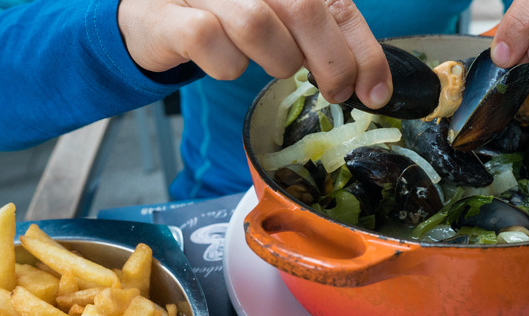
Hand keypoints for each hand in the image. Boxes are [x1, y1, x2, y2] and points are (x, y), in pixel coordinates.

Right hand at [117, 0, 391, 108]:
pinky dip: (226, 65)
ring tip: (272, 63)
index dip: (363, 50)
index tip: (375, 92)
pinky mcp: (165, 12)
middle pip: (304, 8)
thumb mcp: (284, 17)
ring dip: (275, 59)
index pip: (337, 1)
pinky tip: (225, 61)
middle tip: (335, 93)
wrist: (153, 11)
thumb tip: (373, 86)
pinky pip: (209, 42)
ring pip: (256, 23)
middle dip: (331, 63)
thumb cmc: (229, 15)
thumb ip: (328, 36)